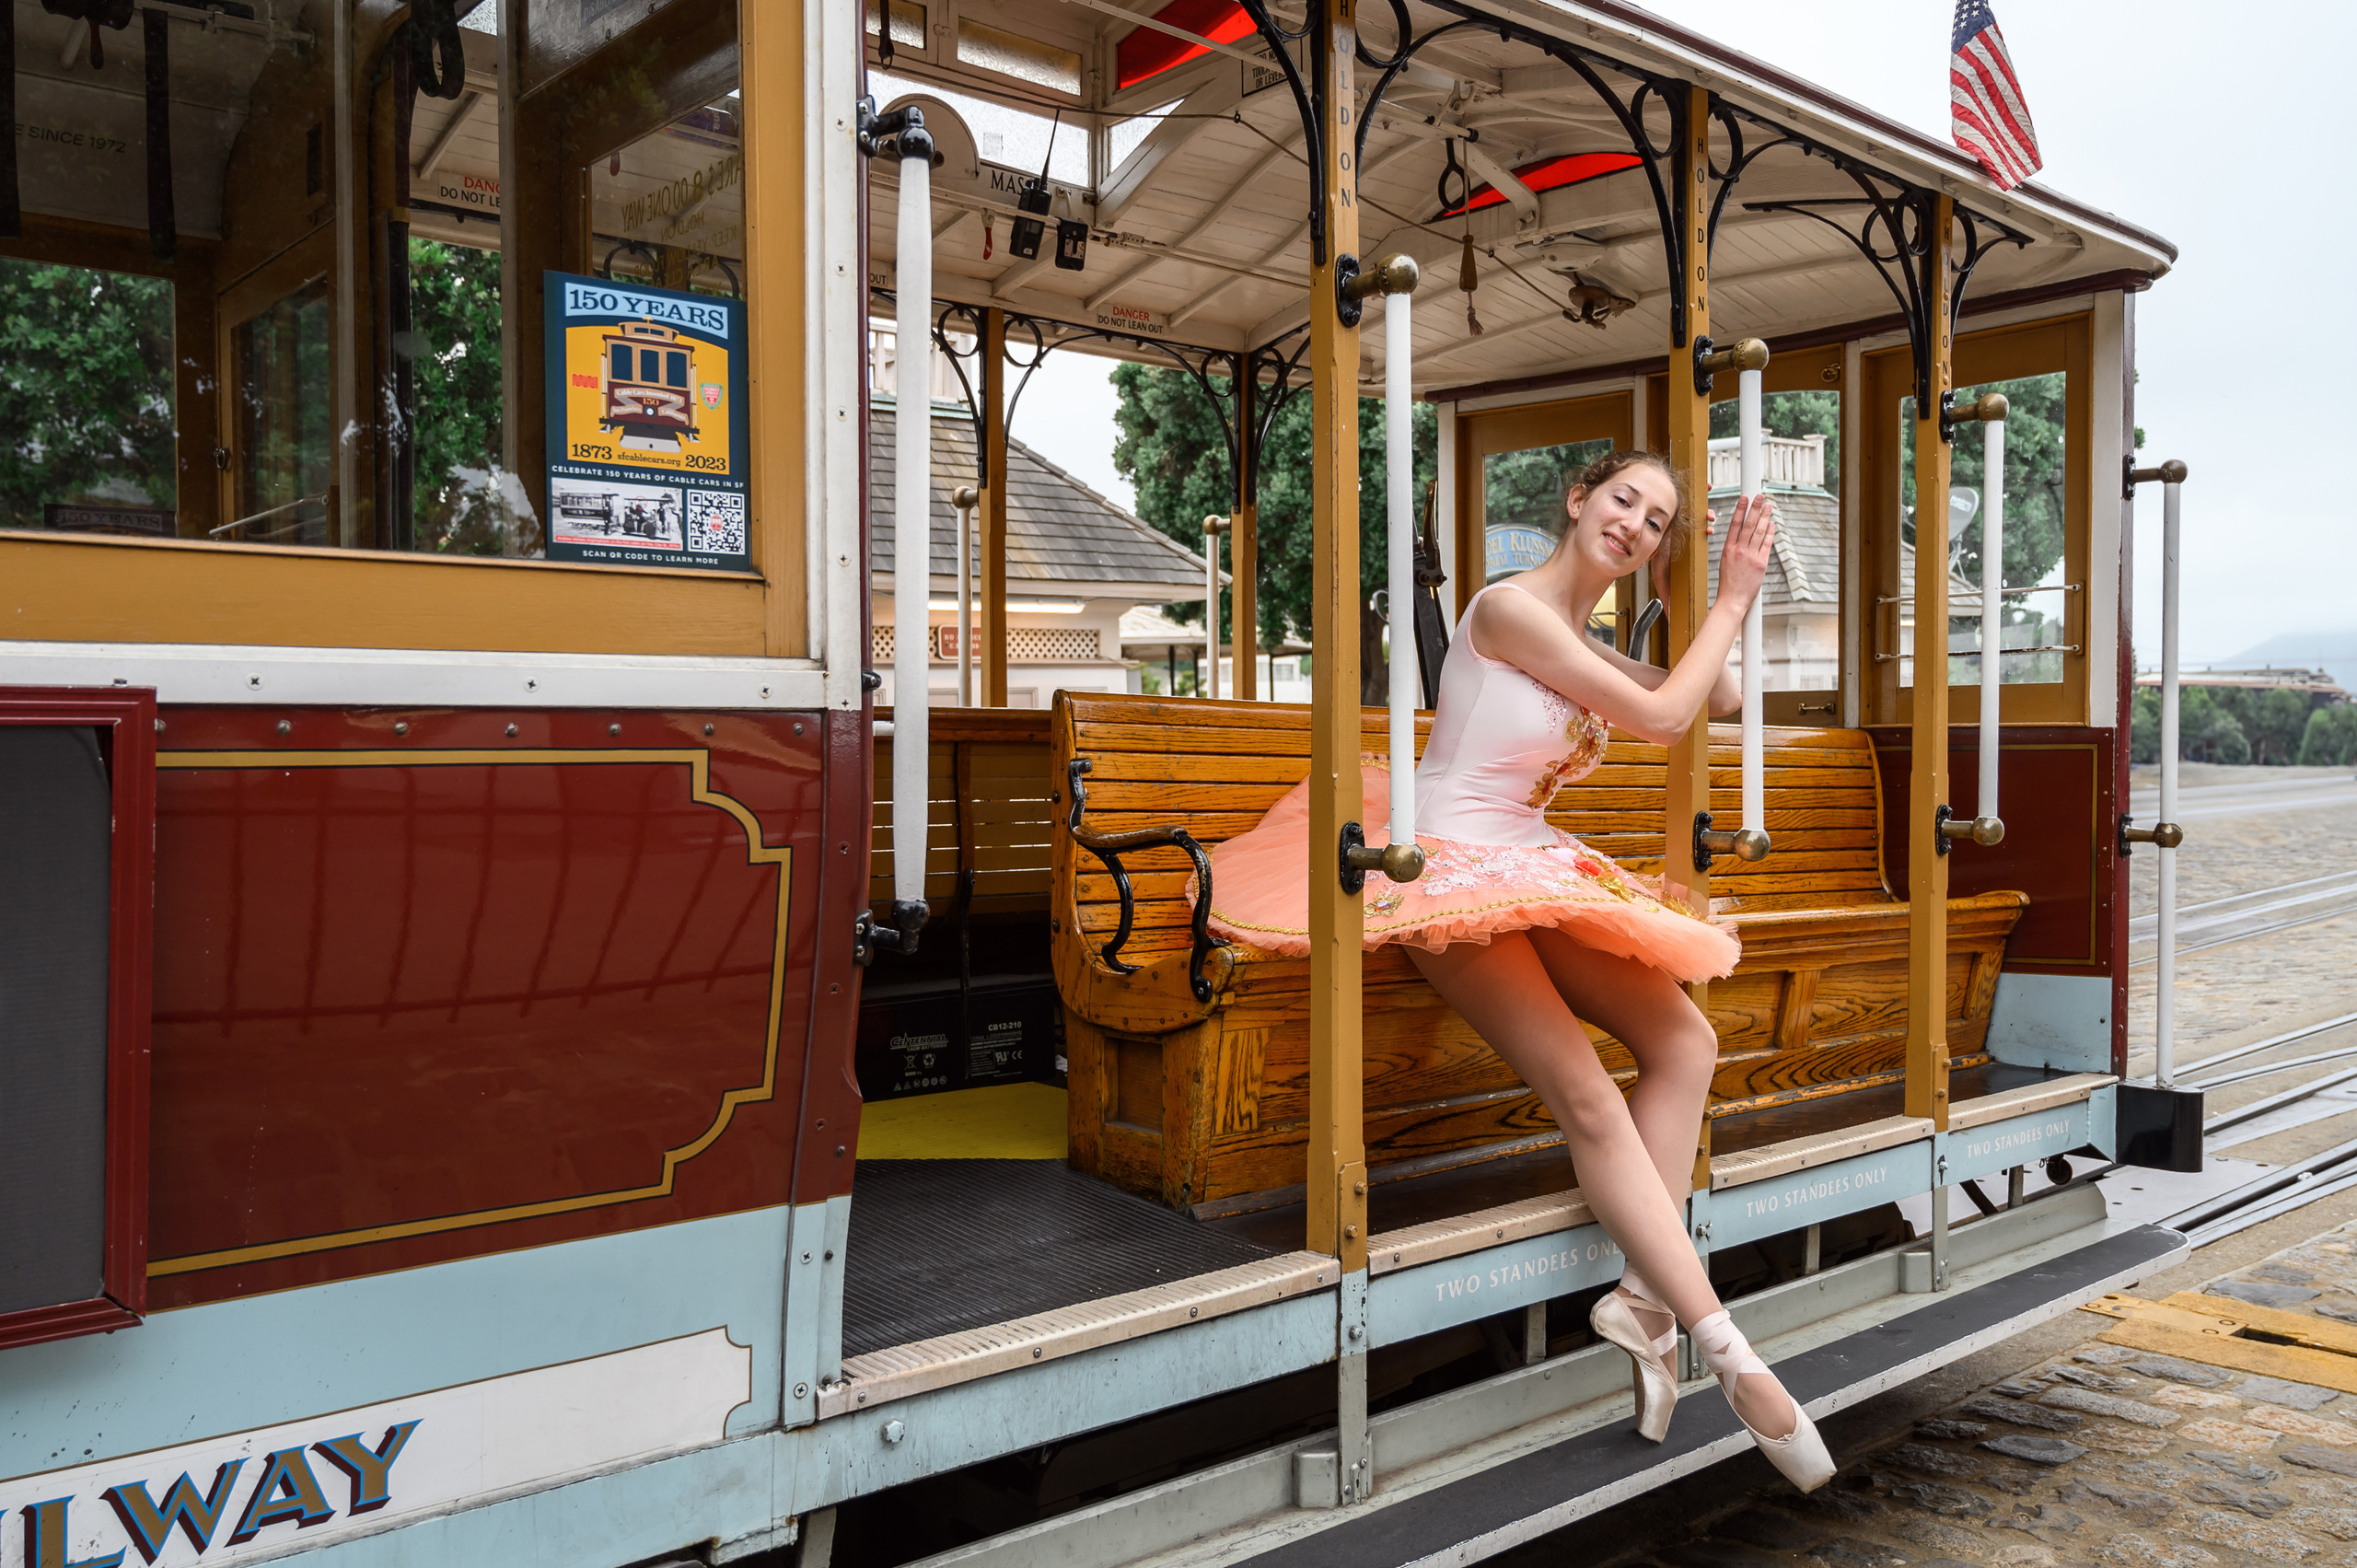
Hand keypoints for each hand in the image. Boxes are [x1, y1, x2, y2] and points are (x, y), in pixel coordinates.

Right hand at [1713, 493, 1775, 614]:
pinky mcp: (1760, 564)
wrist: (1732, 600)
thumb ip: (1734, 549)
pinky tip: (1772, 524)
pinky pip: (1766, 545)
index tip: (1744, 498)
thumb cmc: (1728, 584)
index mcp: (1728, 549)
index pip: (1734, 524)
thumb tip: (1742, 537)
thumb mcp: (1725, 562)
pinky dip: (1770, 533)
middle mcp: (1739, 551)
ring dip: (1765, 517)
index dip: (1740, 509)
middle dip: (1755, 508)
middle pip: (1748, 525)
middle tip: (1760, 496)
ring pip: (1758, 532)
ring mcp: (1750, 557)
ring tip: (1768, 506)